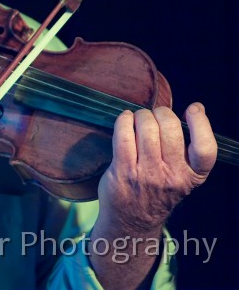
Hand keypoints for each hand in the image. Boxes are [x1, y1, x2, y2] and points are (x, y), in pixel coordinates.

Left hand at [98, 102, 217, 232]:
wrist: (132, 220)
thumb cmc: (157, 190)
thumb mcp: (182, 176)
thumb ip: (186, 149)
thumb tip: (195, 109)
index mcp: (192, 176)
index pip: (205, 149)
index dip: (201, 124)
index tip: (193, 109)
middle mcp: (172, 176)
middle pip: (171, 129)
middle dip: (161, 113)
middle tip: (155, 115)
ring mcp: (146, 174)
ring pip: (146, 128)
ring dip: (141, 116)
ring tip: (138, 119)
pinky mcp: (123, 170)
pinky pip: (124, 135)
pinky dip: (123, 121)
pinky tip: (125, 119)